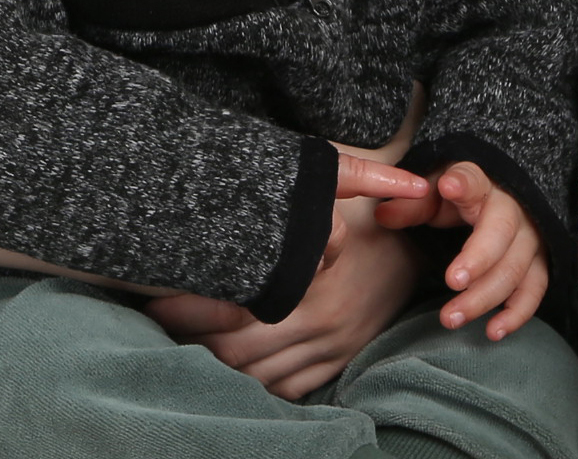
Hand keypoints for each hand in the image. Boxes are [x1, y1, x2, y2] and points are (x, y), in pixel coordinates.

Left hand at [147, 199, 418, 399]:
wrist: (423, 253)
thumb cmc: (369, 221)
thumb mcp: (336, 201)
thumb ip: (298, 202)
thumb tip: (236, 187)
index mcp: (309, 287)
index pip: (230, 313)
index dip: (186, 312)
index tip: (154, 301)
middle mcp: (316, 325)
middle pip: (233, 353)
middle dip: (191, 343)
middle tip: (159, 326)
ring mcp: (328, 349)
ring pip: (256, 377)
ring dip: (217, 367)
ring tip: (185, 346)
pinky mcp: (337, 362)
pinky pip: (287, 389)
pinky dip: (255, 385)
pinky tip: (230, 369)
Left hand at [372, 160, 547, 338]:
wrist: (496, 197)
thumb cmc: (457, 195)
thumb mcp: (432, 192)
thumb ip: (410, 205)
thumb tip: (383, 215)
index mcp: (481, 183)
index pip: (474, 180)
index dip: (464, 184)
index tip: (448, 186)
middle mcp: (513, 209)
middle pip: (501, 234)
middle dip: (478, 260)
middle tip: (452, 281)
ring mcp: (529, 238)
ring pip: (516, 269)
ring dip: (485, 297)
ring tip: (452, 318)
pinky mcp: (538, 262)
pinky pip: (535, 290)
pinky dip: (518, 313)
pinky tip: (493, 331)